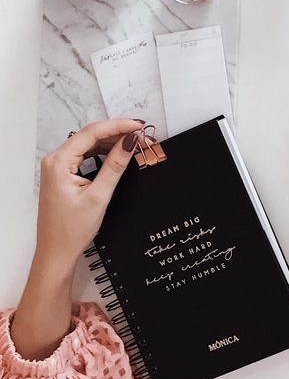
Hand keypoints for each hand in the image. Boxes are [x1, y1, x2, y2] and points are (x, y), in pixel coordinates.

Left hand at [36, 119, 143, 270]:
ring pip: (90, 145)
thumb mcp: (99, 196)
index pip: (91, 133)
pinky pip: (86, 155)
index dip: (118, 126)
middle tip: (142, 137)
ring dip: (112, 143)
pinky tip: (119, 154)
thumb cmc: (69, 230)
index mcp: (58, 162)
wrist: (57, 252)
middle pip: (91, 136)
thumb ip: (115, 166)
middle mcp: (55, 160)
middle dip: (118, 134)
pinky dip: (104, 153)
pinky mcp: (64, 174)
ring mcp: (59, 167)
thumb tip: (129, 143)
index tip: (138, 126)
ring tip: (135, 144)